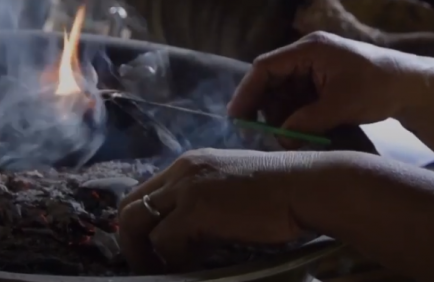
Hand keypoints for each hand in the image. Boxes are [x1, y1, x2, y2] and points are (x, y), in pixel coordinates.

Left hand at [117, 148, 312, 273]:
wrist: (303, 187)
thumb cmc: (280, 191)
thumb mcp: (231, 185)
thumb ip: (205, 198)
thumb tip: (190, 231)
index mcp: (189, 164)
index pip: (144, 192)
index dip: (142, 225)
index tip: (154, 249)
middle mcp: (181, 171)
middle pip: (129, 207)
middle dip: (132, 241)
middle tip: (150, 265)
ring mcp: (186, 188)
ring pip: (135, 223)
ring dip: (144, 254)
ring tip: (165, 270)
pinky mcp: (195, 210)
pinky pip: (163, 241)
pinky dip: (173, 259)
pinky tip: (195, 264)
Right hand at [228, 32, 429, 147]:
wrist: (413, 86)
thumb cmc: (379, 86)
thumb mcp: (341, 105)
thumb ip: (307, 120)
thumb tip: (280, 137)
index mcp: (309, 50)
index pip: (265, 67)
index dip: (247, 92)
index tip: (237, 117)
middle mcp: (306, 56)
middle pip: (270, 81)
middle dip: (264, 108)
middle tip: (262, 135)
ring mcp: (314, 69)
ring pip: (282, 93)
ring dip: (281, 115)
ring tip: (288, 137)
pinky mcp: (321, 82)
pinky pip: (297, 98)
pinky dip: (294, 115)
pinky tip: (300, 131)